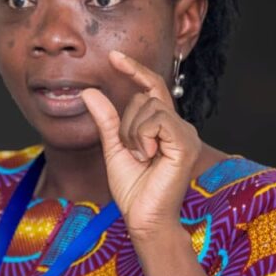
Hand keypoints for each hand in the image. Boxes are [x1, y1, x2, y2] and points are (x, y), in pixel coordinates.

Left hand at [81, 49, 201, 238]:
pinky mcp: (186, 143)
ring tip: (140, 157)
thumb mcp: (113, 148)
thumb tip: (89, 92)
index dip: (135, 70)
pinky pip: (156, 120)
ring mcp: (186, 134)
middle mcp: (180, 126)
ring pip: (148, 107)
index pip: (152, 87)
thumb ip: (106, 120)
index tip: (115, 56)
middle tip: (131, 152)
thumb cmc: (134, 190)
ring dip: (132, 133)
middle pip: (143, 98)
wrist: (144, 219)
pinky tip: (147, 157)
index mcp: (165, 127)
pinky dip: (142, 137)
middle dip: (125, 123)